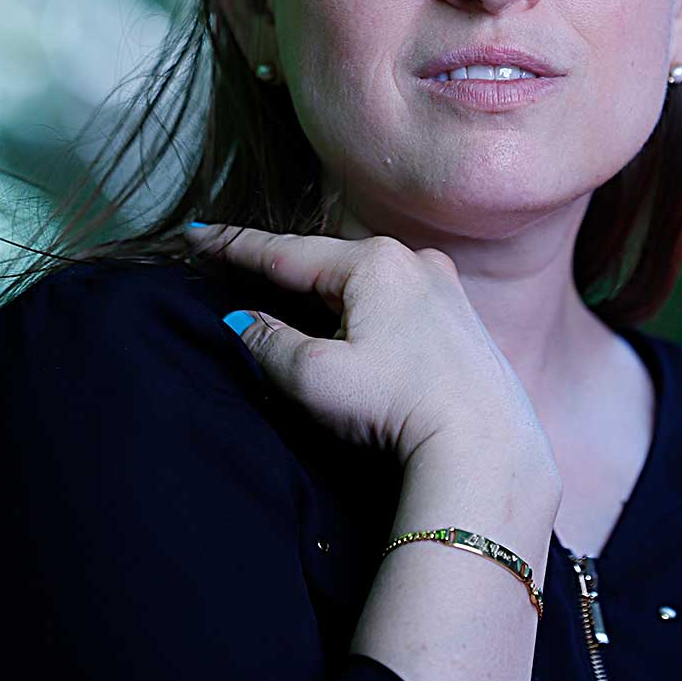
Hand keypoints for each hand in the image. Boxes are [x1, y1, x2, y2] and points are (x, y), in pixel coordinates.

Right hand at [183, 225, 557, 471]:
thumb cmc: (400, 407)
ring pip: (361, 283)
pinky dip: (359, 311)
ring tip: (285, 304)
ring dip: (323, 295)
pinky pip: (391, 302)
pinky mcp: (458, 318)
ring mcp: (442, 287)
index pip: (285, 251)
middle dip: (281, 270)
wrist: (486, 446)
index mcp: (374, 262)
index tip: (195, 233)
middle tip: (232, 267)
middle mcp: (413, 261)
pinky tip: (347, 330)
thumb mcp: (315, 378)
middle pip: (325, 264)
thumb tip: (241, 321)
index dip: (234, 246)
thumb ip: (267, 342)